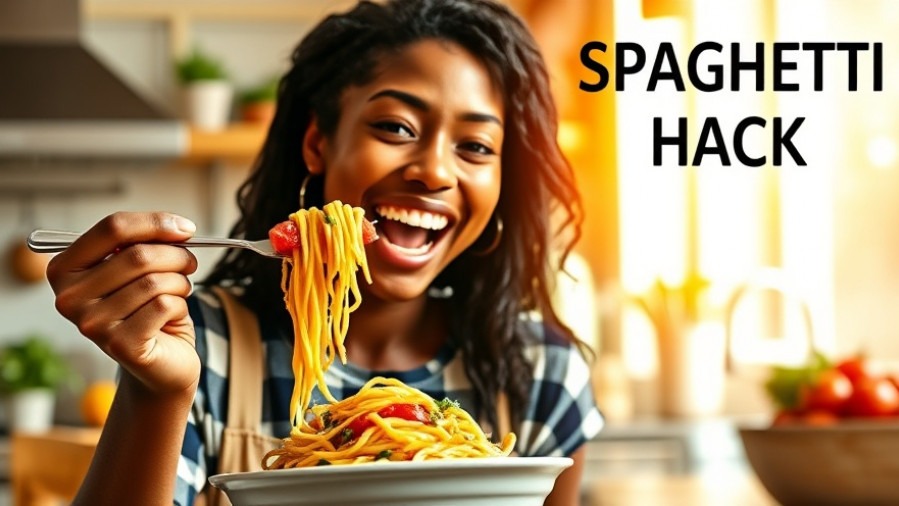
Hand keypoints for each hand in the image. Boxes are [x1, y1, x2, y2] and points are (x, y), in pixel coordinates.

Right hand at [47, 212, 200, 395]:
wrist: (161, 362)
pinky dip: (179, 305)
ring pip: (154, 281)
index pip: (112, 227)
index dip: (155, 222)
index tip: (185, 228)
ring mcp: (91, 324)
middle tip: (189, 264)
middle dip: (176, 255)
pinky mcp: (120, 345)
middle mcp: (69, 298)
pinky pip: (163, 305)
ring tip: (178, 292)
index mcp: (65, 269)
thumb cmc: (149, 309)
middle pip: (137, 254)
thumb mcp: (139, 269)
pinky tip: (171, 316)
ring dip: (180, 283)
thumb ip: (145, 243)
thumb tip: (177, 227)